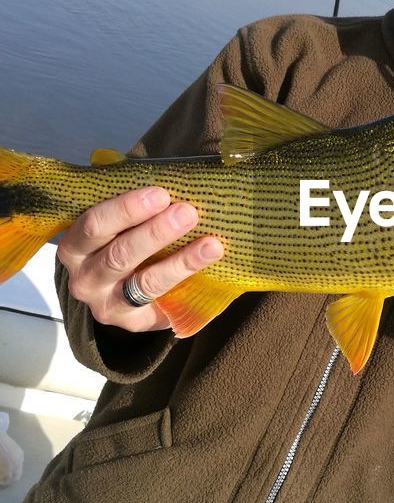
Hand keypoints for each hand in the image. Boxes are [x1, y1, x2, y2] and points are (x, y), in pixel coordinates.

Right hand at [57, 188, 224, 331]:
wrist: (120, 290)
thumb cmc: (121, 241)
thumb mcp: (116, 225)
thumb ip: (134, 207)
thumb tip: (175, 180)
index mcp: (74, 246)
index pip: (93, 225)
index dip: (126, 209)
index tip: (161, 194)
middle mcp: (84, 278)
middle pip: (118, 255)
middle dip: (156, 232)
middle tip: (188, 212)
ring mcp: (106, 304)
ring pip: (144, 282)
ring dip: (180, 261)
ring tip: (210, 244)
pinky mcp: (132, 323)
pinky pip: (162, 302)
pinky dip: (188, 283)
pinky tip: (209, 266)